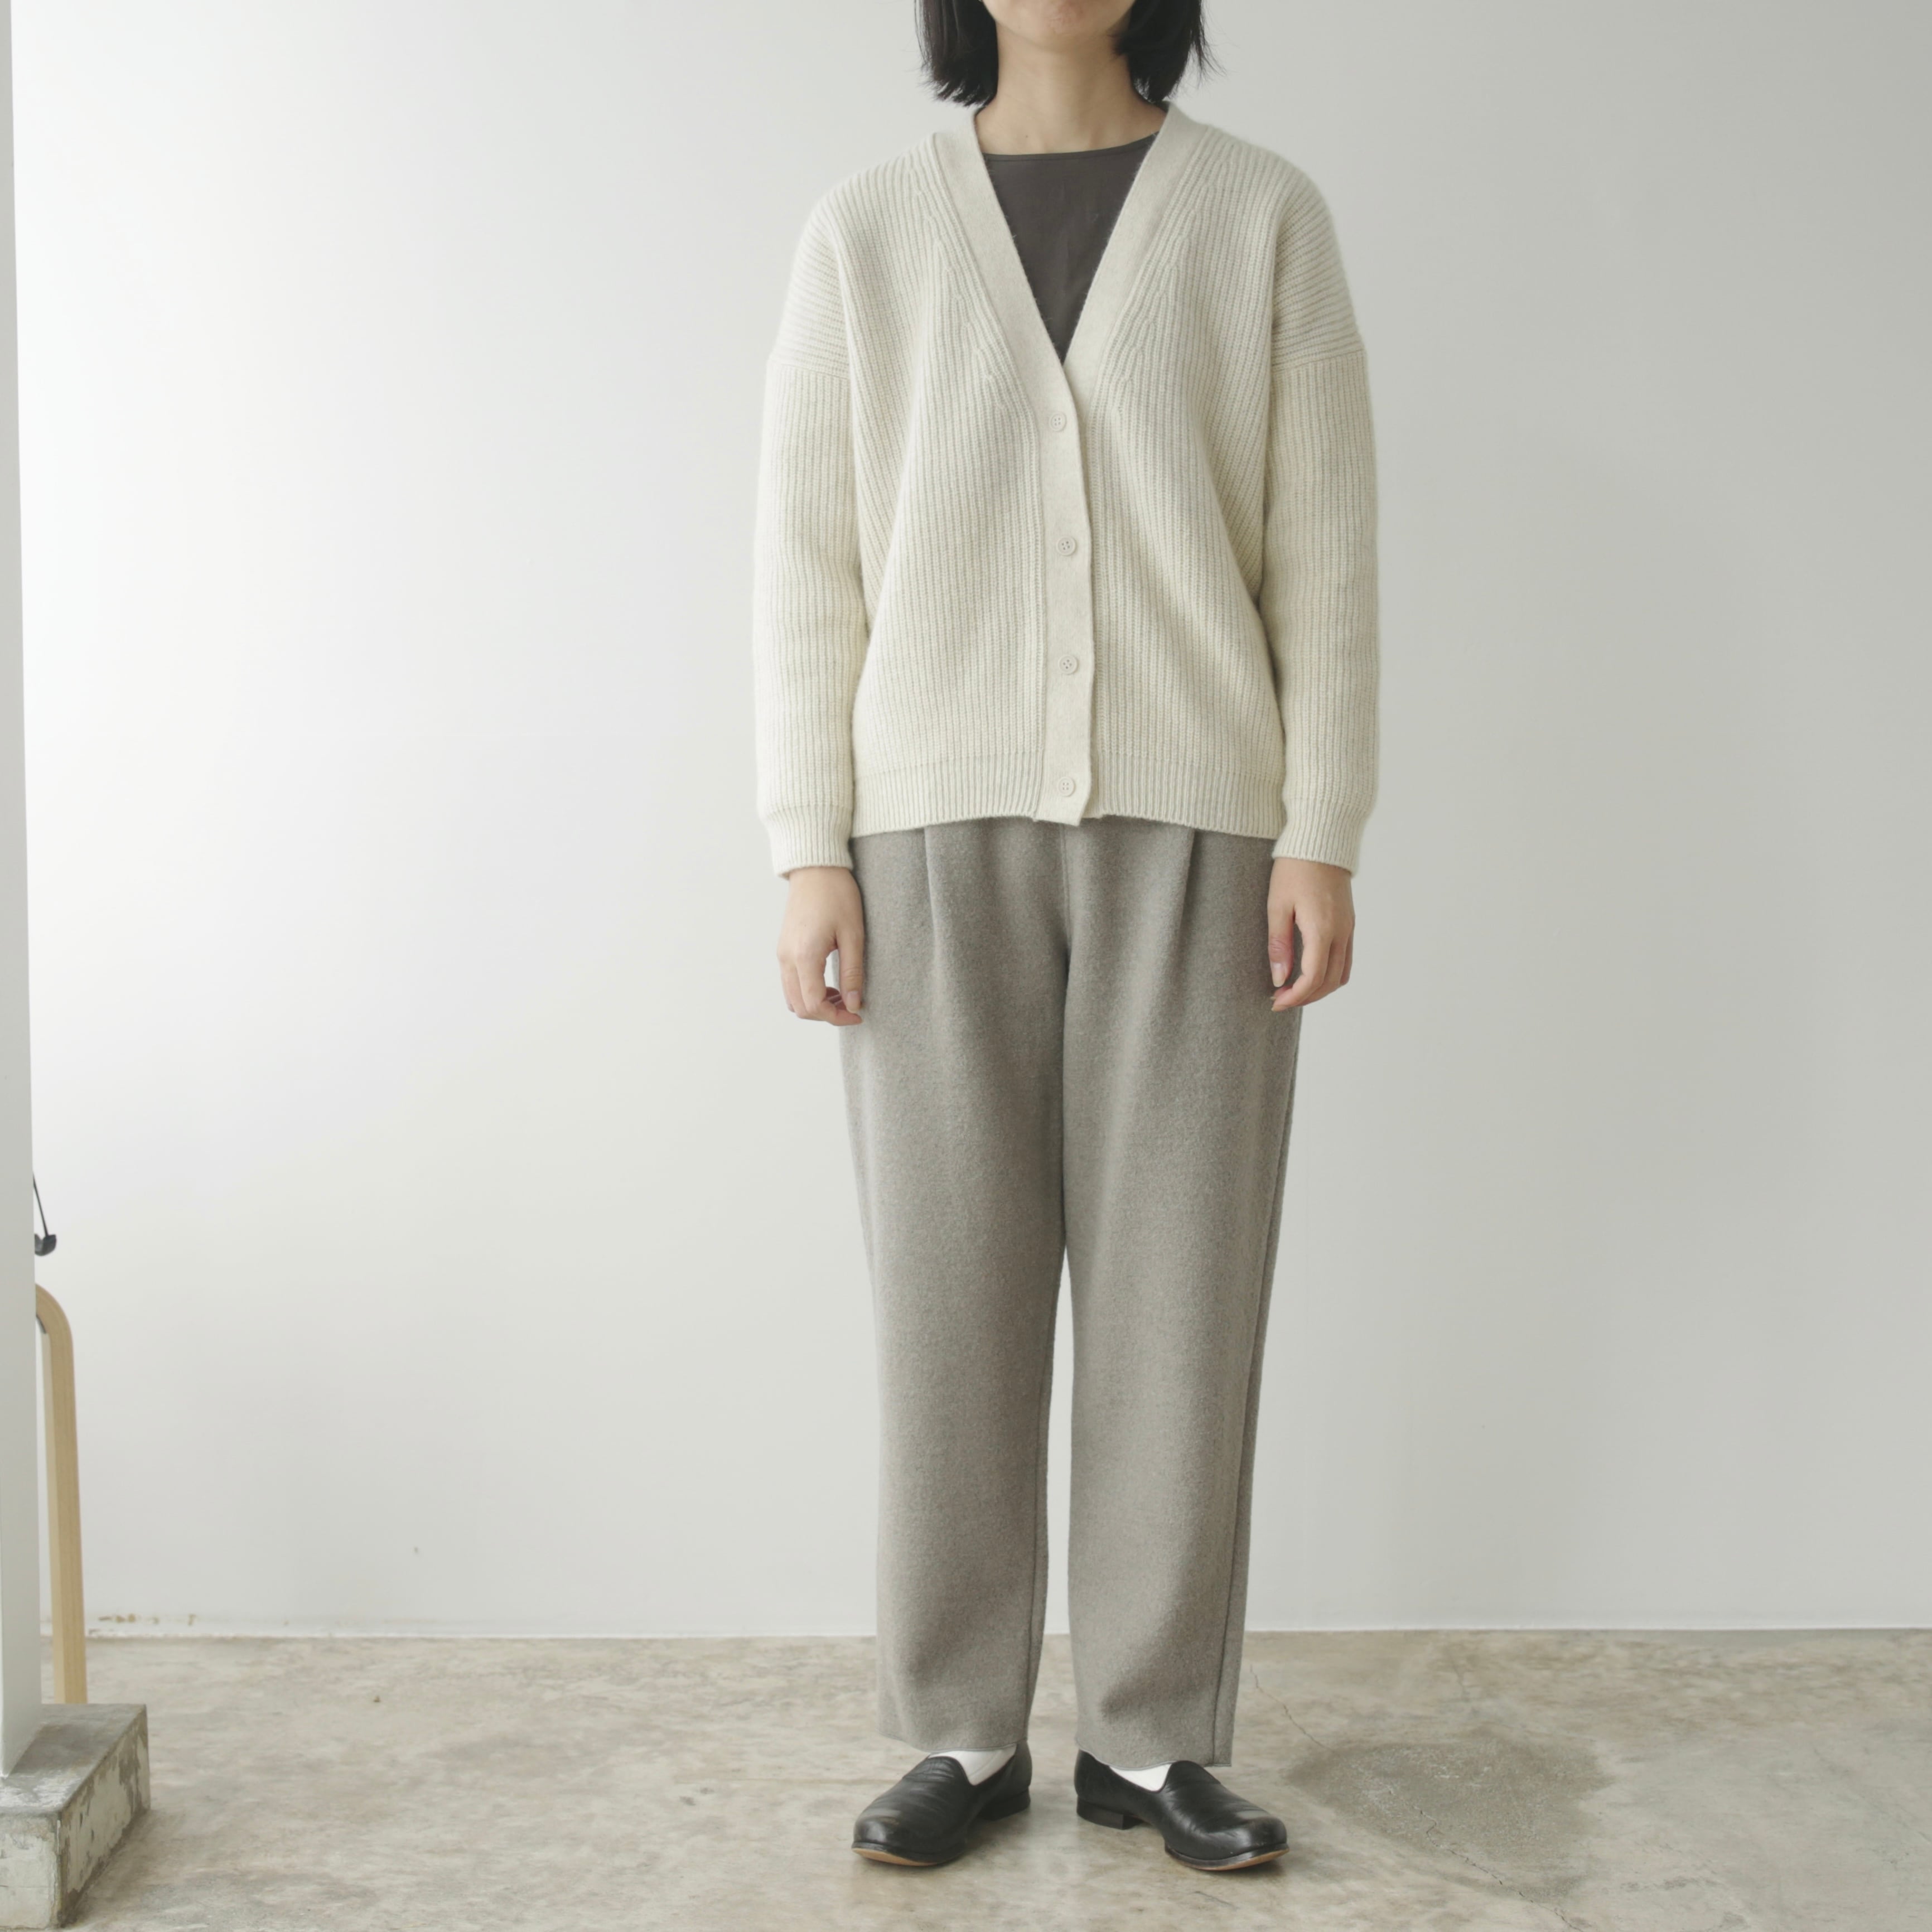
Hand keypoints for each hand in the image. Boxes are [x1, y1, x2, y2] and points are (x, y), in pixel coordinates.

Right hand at [777, 865, 865, 1023]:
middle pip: (799, 1007)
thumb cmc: (837, 895)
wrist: (816, 869)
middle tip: (852, 1007)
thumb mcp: (853, 935)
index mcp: (804, 956)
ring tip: (842, 995)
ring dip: (815, 1005)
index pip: (814, 1005)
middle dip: (826, 1015)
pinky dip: (807, 992)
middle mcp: (787, 959)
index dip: (837, 1017)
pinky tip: (829, 983)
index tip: (858, 1014)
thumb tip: (854, 1004)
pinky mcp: (783, 949)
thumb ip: (852, 973)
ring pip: (792, 998)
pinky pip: (790, 983)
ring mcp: (782, 954)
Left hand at [1268, 857, 1353, 1008]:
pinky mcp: (1349, 923)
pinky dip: (1330, 974)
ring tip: (1294, 989)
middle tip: (1281, 999)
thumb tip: (1279, 977)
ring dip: (1320, 988)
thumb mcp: (1277, 906)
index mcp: (1322, 929)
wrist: (1320, 842)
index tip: (1275, 1001)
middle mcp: (1341, 933)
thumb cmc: (1294, 869)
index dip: (1295, 997)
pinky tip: (1310, 972)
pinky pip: (1346, 959)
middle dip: (1306, 997)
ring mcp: (1348, 929)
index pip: (1313, 978)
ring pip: (1342, 974)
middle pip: (1330, 982)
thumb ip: (1279, 944)